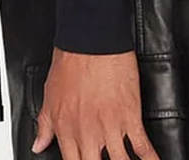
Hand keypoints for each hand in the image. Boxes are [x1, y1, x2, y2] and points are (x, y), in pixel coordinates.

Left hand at [32, 46, 159, 159]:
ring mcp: (109, 127)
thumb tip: (38, 145)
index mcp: (66, 130)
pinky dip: (150, 159)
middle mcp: (87, 134)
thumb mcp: (50, 95)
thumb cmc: (70, 61)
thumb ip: (44, 125)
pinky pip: (141, 146)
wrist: (90, 40)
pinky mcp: (129, 116)